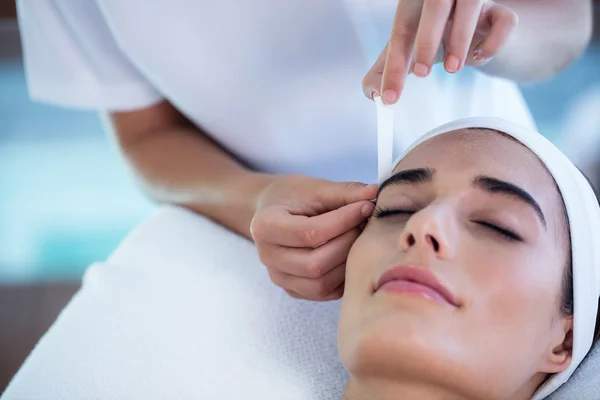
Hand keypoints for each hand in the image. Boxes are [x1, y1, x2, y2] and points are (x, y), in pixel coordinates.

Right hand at [250, 174, 376, 300]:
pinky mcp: (292, 289)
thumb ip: (344, 192)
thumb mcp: (315, 188)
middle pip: (315, 264)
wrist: (272, 211)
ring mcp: (278, 277)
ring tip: (358, 239)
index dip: (344, 221)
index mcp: (265, 226)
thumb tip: (375, 192)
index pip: (310, 232)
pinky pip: (324, 293)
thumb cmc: (293, 197)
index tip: (366, 207)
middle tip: (364, 224)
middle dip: (347, 244)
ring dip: (347, 262)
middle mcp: (267, 256)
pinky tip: (350, 255)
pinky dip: (342, 277)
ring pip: (320, 283)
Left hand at [363, 0, 517, 103]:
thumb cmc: (434, 37)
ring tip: (452, 69)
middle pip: (435, 3)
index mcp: (415, 4)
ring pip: (471, 4)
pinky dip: (493, 42)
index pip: (401, 31)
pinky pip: (505, 19)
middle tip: (420, 74)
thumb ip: (385, 71)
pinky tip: (480, 56)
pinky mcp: (501, 11)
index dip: (393, 67)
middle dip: (426, 42)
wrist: (474, 28)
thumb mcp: (406, 51)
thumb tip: (373, 94)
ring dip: (459, 40)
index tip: (389, 97)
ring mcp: (474, 0)